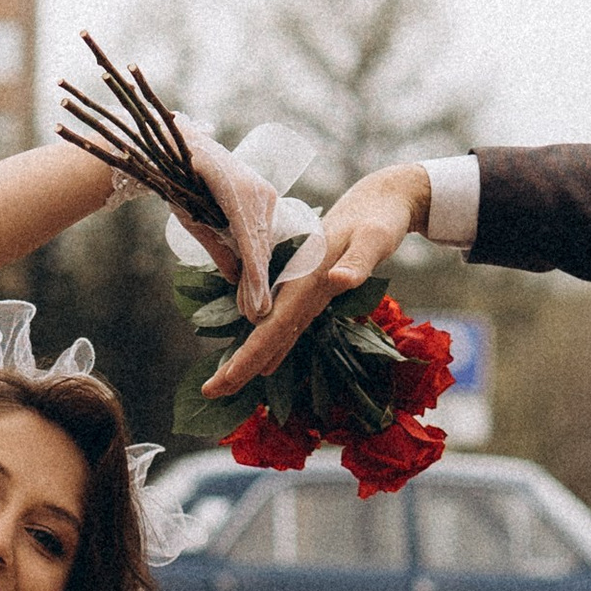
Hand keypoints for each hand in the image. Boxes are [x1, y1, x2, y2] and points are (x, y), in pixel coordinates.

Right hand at [200, 162, 430, 399]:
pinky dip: (274, 347)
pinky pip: (287, 326)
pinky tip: (266, 365)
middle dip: (237, 364)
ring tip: (226, 385)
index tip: (224, 380)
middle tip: (209, 392)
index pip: (271, 325)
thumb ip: (357, 262)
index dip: (247, 355)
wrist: (379, 198)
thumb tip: (336, 281)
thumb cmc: (380, 217)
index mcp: (306, 278)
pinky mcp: (313, 293)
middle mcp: (298, 286)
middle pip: (263, 333)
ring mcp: (303, 291)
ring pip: (271, 332)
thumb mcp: (375, 238)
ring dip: (249, 358)